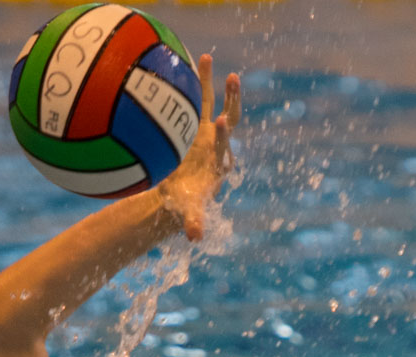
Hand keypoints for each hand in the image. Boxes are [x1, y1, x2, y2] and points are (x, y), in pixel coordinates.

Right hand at [156, 54, 242, 241]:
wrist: (182, 193)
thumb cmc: (185, 204)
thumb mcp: (188, 213)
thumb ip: (194, 222)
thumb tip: (196, 238)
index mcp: (218, 164)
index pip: (222, 147)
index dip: (221, 134)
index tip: (217, 121)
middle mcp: (216, 144)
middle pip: (230, 119)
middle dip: (232, 101)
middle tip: (233, 80)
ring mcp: (206, 131)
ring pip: (211, 103)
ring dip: (213, 82)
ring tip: (208, 58)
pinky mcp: (194, 124)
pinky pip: (196, 99)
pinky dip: (195, 82)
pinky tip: (192, 60)